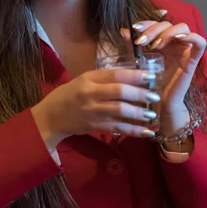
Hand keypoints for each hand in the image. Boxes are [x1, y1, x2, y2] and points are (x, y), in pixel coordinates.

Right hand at [32, 69, 160, 149]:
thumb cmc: (69, 94)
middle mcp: (91, 93)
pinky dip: (133, 130)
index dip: (134, 75)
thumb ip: (104, 78)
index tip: (150, 77)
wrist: (51, 116)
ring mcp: (92, 111)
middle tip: (155, 96)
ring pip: (120, 111)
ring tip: (152, 114)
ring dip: (139, 113)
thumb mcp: (84, 80)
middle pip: (119, 92)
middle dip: (140, 94)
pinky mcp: (94, 126)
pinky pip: (117, 128)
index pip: (115, 75)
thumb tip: (132, 75)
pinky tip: (146, 132)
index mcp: (89, 78)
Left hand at [121, 19, 206, 133]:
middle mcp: (174, 43)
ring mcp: (184, 50)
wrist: (157, 103)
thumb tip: (124, 30)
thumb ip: (133, 46)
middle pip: (168, 24)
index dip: (147, 23)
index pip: (156, 24)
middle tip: (142, 41)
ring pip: (183, 27)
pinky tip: (178, 38)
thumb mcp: (138, 62)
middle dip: (153, 29)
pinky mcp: (193, 59)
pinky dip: (192, 36)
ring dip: (168, 32)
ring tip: (156, 45)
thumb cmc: (148, 83)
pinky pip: (201, 42)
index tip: (135, 29)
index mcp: (161, 41)